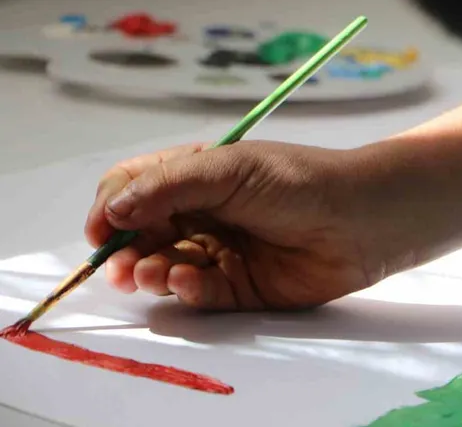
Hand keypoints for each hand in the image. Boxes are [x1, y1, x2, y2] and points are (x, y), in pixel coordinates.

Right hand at [85, 140, 393, 310]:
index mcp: (195, 177)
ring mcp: (219, 251)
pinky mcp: (238, 287)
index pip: (134, 189)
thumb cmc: (296, 181)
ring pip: (164, 266)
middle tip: (119, 263)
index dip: (111, 208)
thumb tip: (113, 210)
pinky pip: (198, 293)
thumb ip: (166, 186)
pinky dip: (186, 289)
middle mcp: (202, 214)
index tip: (102, 230)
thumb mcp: (227, 169)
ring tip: (156, 271)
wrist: (359, 219)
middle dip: (124, 249)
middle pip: (142, 234)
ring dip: (150, 270)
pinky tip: (188, 280)